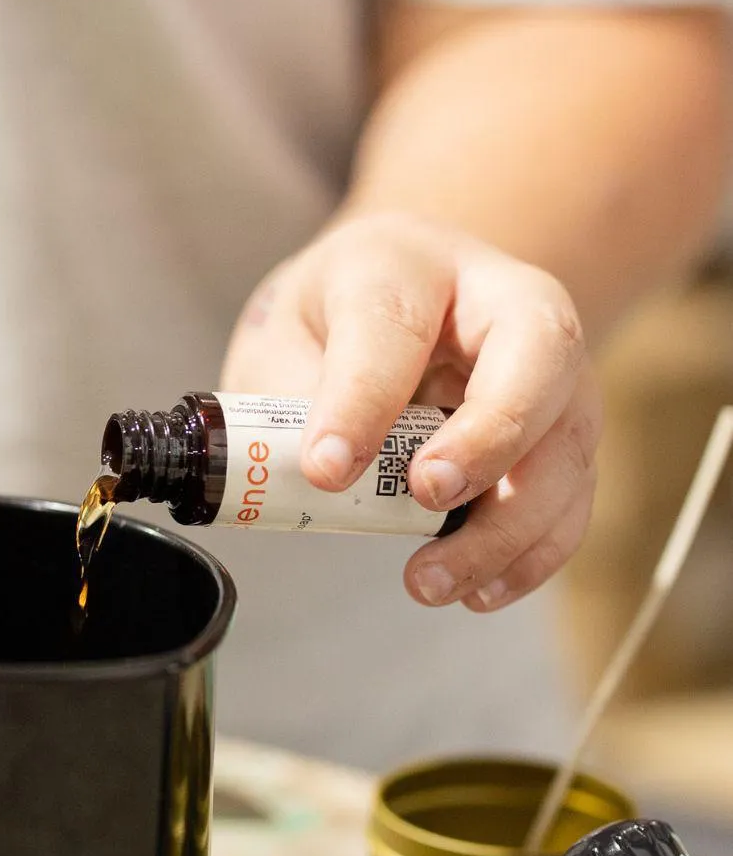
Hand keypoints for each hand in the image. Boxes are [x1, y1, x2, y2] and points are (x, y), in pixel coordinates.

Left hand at [220, 213, 601, 611]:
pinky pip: (572, 498)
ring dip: (507, 525)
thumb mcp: (284, 342)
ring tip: (428, 581)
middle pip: (535, 354)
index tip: (325, 468)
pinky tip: (478, 592)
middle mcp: (502, 302)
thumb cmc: (335, 322)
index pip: (392, 323)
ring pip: (565, 442)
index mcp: (407, 264)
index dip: (362, 398)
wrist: (401, 298)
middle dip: (489, 434)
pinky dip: (531, 553)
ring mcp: (554, 368)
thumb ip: (288, 403)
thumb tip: (304, 482)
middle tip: (428, 494)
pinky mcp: (568, 432)